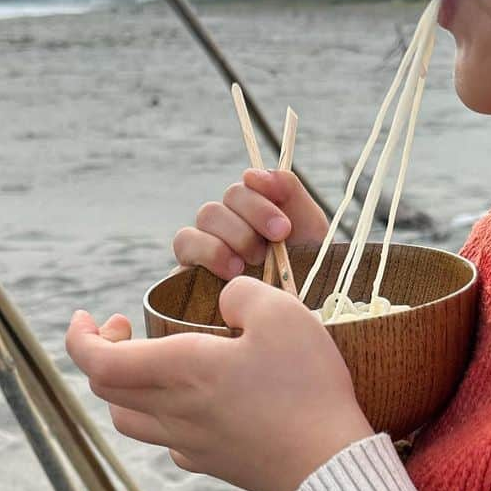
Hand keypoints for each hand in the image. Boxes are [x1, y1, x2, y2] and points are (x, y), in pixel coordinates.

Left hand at [65, 277, 373, 490]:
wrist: (331, 466)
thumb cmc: (307, 387)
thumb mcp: (282, 313)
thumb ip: (241, 294)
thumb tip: (223, 301)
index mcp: (179, 371)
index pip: (96, 363)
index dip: (80, 338)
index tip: (89, 317)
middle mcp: (173, 412)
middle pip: (106, 391)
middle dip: (102, 353)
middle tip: (125, 327)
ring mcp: (190, 445)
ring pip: (129, 420)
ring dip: (125, 388)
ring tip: (151, 363)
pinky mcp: (212, 465)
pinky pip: (167, 441)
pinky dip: (161, 416)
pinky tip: (191, 401)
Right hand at [172, 168, 328, 280]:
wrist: (306, 317)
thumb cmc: (308, 272)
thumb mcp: (309, 227)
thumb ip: (288, 190)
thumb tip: (253, 173)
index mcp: (249, 215)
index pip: (239, 190)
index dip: (257, 203)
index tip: (284, 229)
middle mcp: (221, 233)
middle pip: (211, 212)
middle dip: (241, 229)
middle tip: (266, 252)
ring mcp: (201, 259)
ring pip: (189, 234)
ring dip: (218, 247)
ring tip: (243, 268)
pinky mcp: (187, 284)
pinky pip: (181, 260)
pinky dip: (205, 260)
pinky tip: (230, 276)